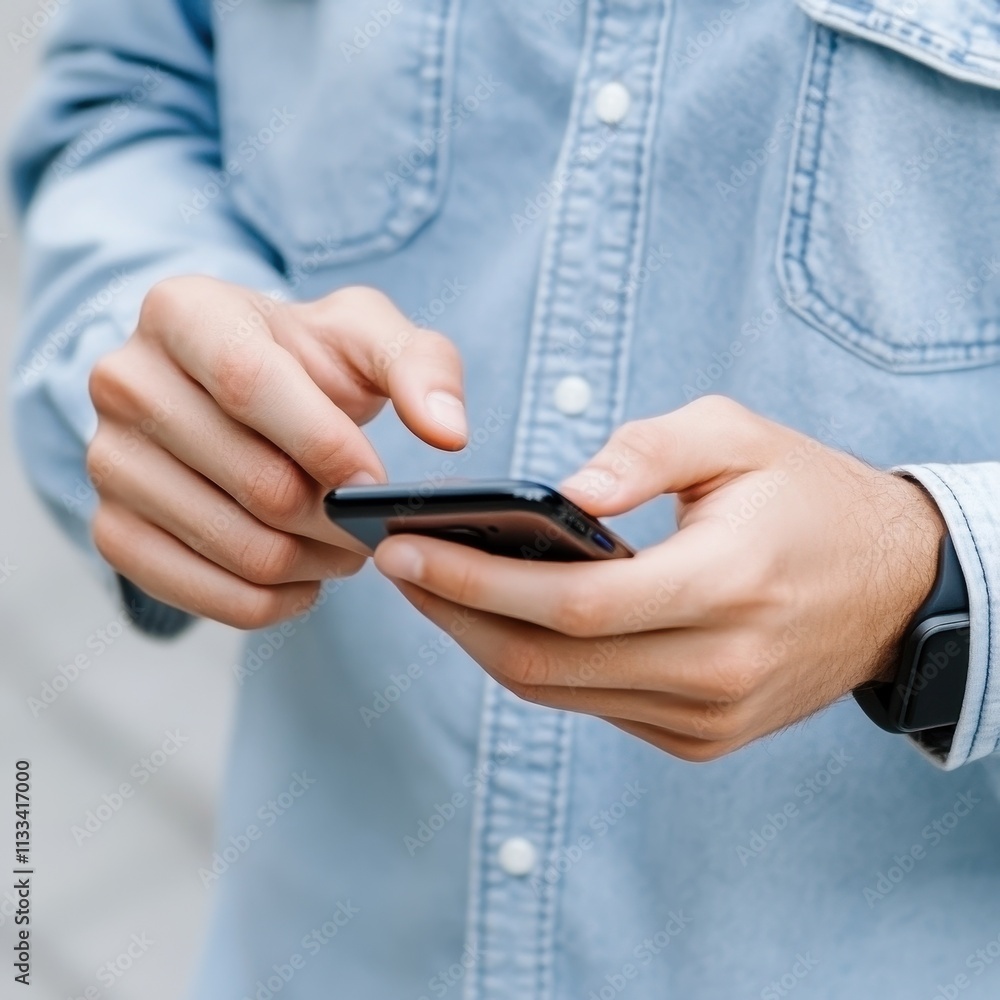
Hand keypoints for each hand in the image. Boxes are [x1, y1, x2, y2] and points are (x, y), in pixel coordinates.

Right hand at [87, 278, 465, 627]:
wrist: (234, 393)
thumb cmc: (306, 362)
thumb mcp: (367, 337)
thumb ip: (421, 367)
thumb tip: (447, 431)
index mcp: (182, 311)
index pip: (250, 385)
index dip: (326, 444)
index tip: (375, 482)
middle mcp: (126, 381)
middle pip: (256, 482)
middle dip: (338, 518)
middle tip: (371, 523)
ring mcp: (107, 460)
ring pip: (240, 548)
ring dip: (316, 564)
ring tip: (346, 547)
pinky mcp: (111, 528)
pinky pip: (203, 596)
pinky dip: (272, 602)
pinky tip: (304, 579)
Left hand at [374, 396, 944, 760]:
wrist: (893, 585)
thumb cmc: (808, 496)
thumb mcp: (737, 436)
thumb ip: (645, 451)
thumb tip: (556, 493)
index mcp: (728, 585)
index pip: (573, 603)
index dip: (475, 581)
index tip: (403, 548)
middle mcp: (718, 668)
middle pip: (547, 661)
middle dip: (454, 614)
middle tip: (394, 566)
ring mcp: (710, 715)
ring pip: (559, 693)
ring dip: (483, 643)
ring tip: (431, 589)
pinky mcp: (703, 737)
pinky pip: (593, 707)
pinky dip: (538, 666)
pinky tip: (502, 621)